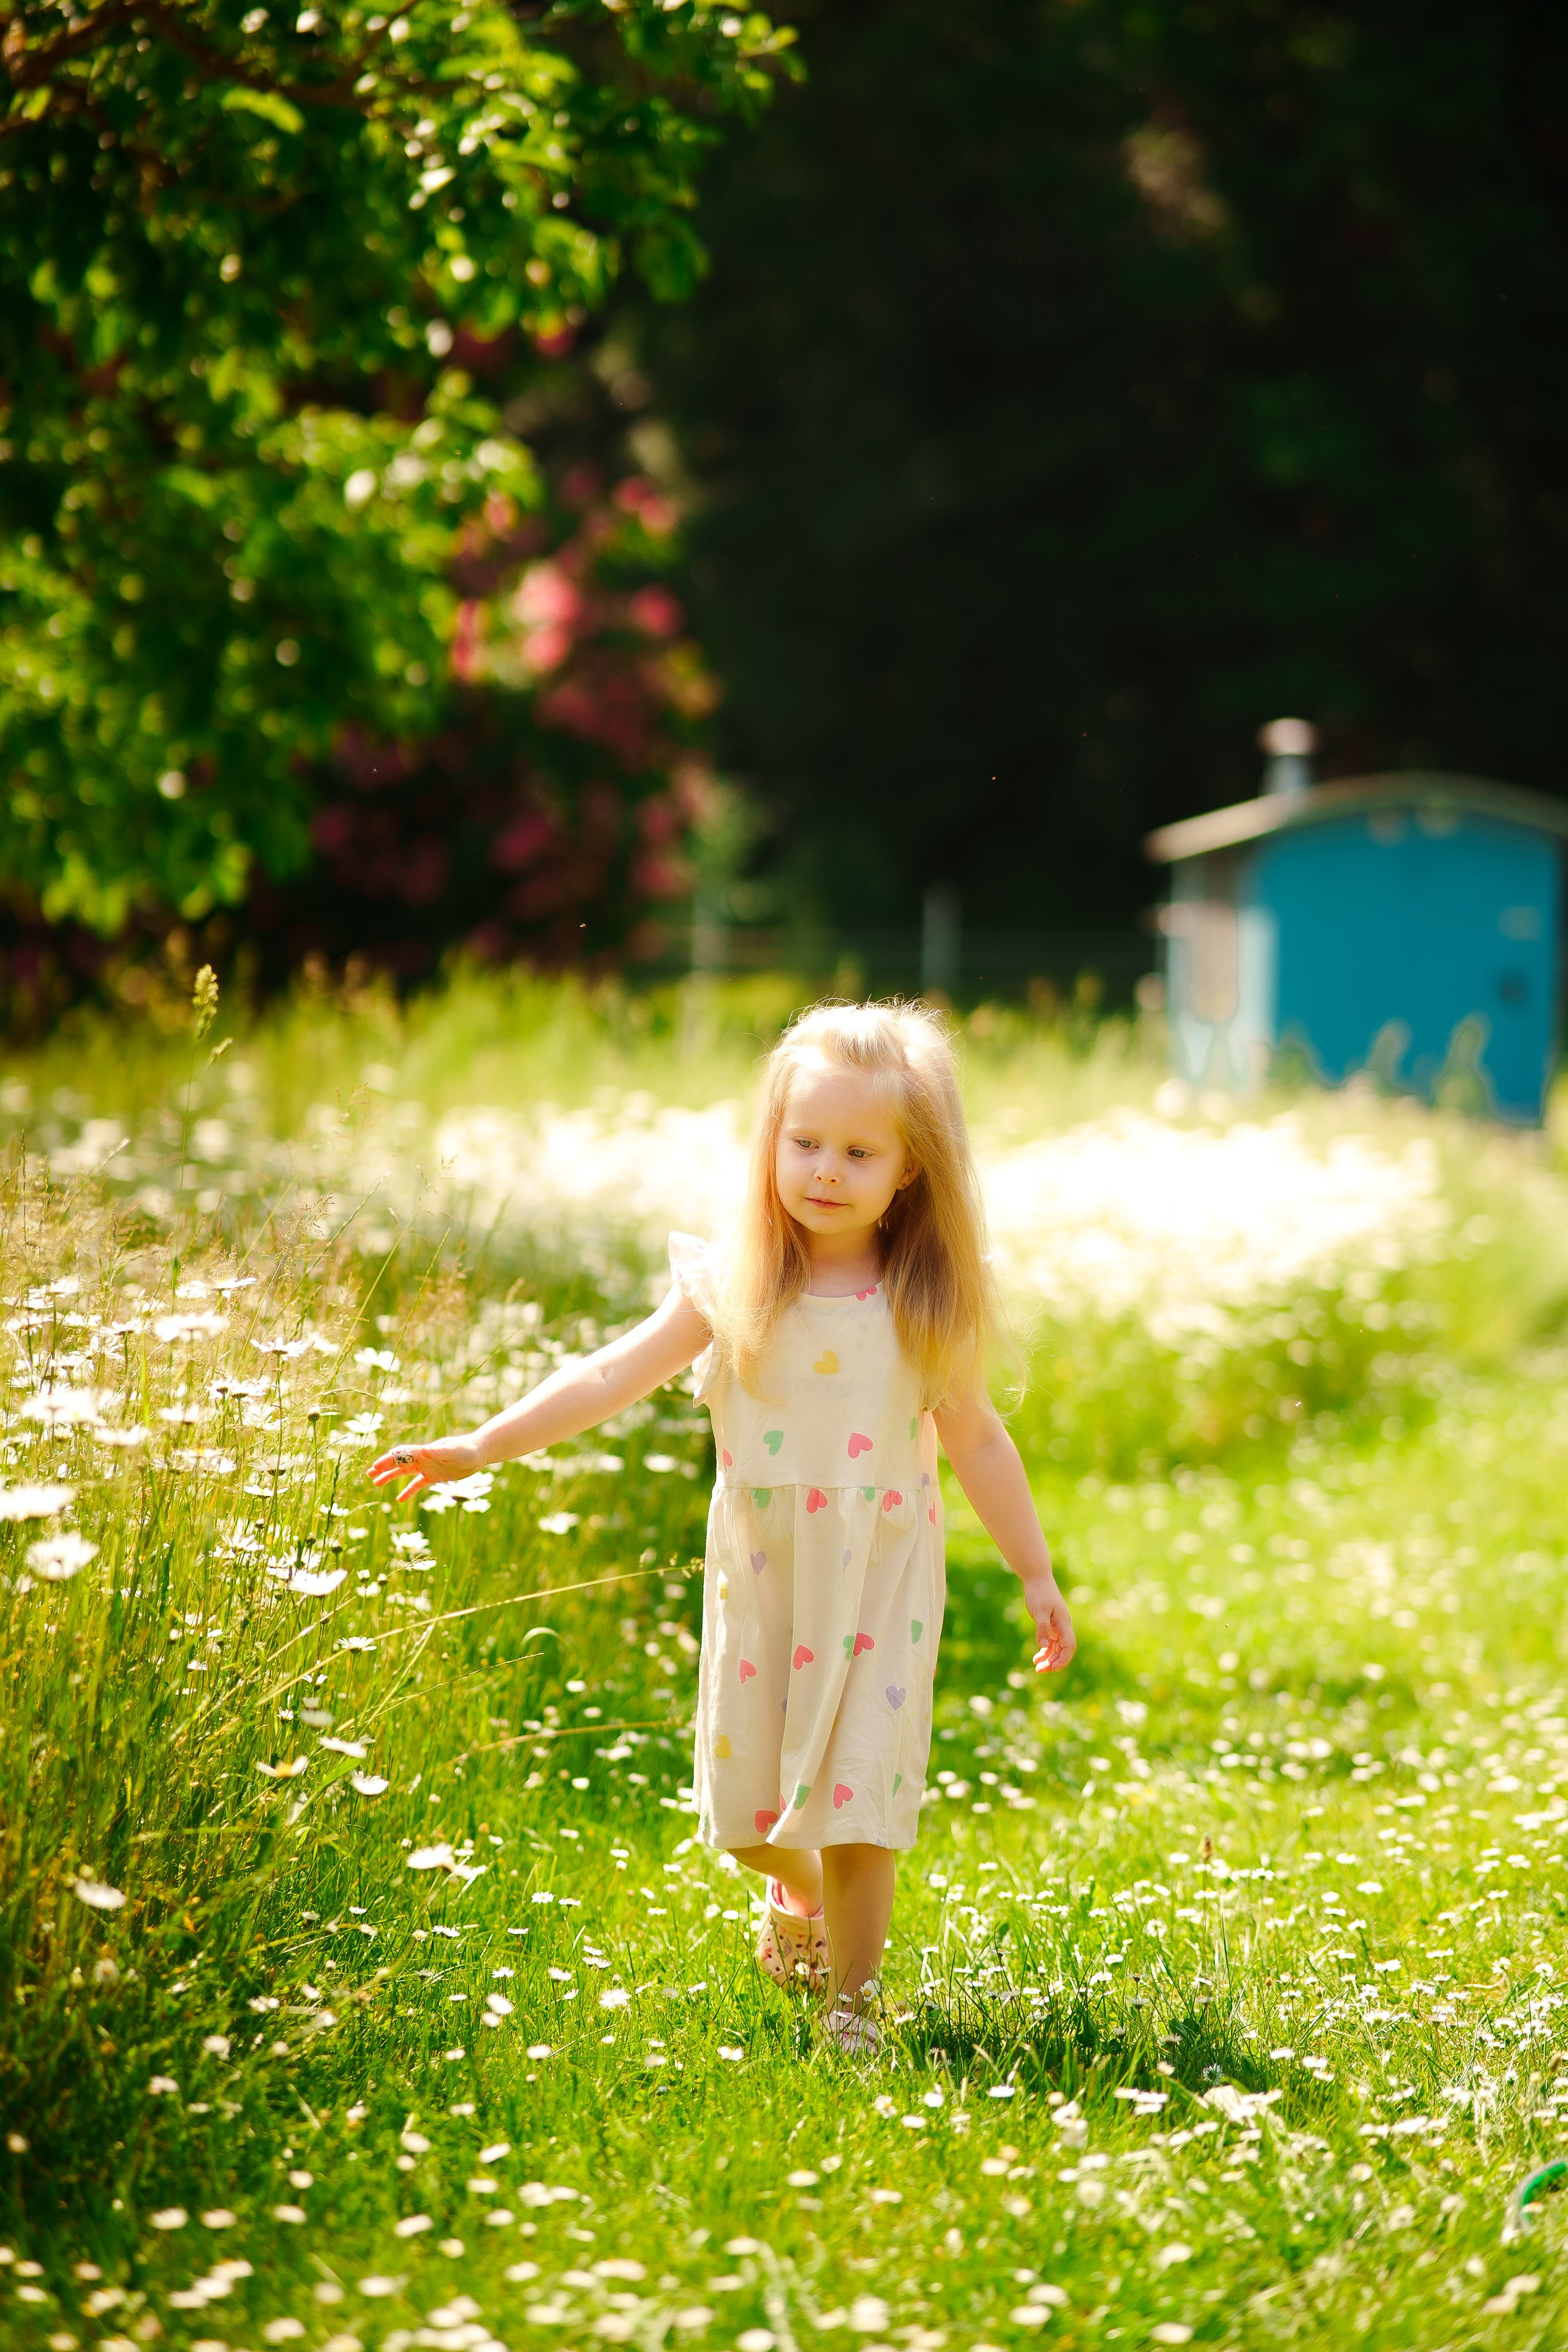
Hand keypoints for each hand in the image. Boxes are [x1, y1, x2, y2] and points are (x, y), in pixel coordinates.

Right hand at [368, 1434, 482, 1503]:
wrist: (478, 1453)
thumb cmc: (466, 1449)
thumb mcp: (452, 1451)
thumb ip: (438, 1451)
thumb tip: (424, 1450)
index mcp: (424, 1451)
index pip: (402, 1455)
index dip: (388, 1460)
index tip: (376, 1466)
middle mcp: (423, 1458)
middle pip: (399, 1463)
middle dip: (384, 1468)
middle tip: (369, 1474)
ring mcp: (427, 1467)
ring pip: (405, 1473)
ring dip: (391, 1477)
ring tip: (376, 1483)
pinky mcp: (434, 1476)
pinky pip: (418, 1484)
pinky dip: (408, 1491)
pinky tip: (399, 1500)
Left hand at [1025, 1576, 1075, 1673]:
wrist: (1037, 1579)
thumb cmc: (1039, 1592)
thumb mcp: (1039, 1610)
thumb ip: (1042, 1627)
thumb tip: (1043, 1645)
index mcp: (1063, 1624)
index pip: (1069, 1646)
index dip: (1063, 1659)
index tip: (1053, 1668)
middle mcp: (1063, 1627)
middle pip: (1063, 1650)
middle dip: (1054, 1662)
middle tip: (1040, 1671)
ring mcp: (1057, 1627)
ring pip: (1057, 1649)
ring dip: (1049, 1659)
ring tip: (1037, 1668)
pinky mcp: (1050, 1625)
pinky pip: (1050, 1643)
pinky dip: (1045, 1652)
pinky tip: (1037, 1659)